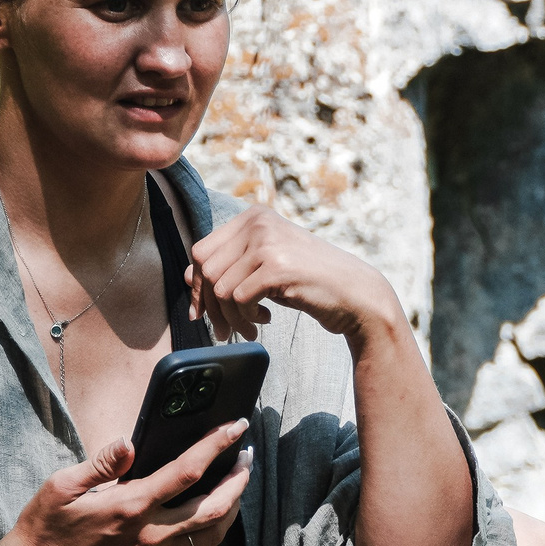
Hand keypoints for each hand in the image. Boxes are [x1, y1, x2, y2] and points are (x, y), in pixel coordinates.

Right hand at [0, 421, 251, 545]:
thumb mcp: (60, 486)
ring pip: (210, 537)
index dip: (216, 446)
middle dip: (238, 479)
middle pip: (213, 507)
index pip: (187, 471)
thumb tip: (129, 442)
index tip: (236, 427)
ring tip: (238, 487)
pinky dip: (214, 540)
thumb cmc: (44, 528)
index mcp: (130, 506)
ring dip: (232, 510)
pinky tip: (215, 525)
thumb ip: (100, 463)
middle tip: (246, 457)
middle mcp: (148, 535)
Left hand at [187, 206, 405, 347]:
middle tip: (225, 329)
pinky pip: (238, 299)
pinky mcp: (276, 267)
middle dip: (211, 306)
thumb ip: (231, 265)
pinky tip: (265, 319)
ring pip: (220, 288)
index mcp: (254, 216)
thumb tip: (188, 277)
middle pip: (206, 269)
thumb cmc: (310, 281)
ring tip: (251, 325)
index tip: (203, 312)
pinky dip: (247, 317)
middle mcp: (258, 223)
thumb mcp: (266, 265)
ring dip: (231, 317)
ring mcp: (267, 243)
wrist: (356, 294)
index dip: (198, 285)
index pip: (202, 250)